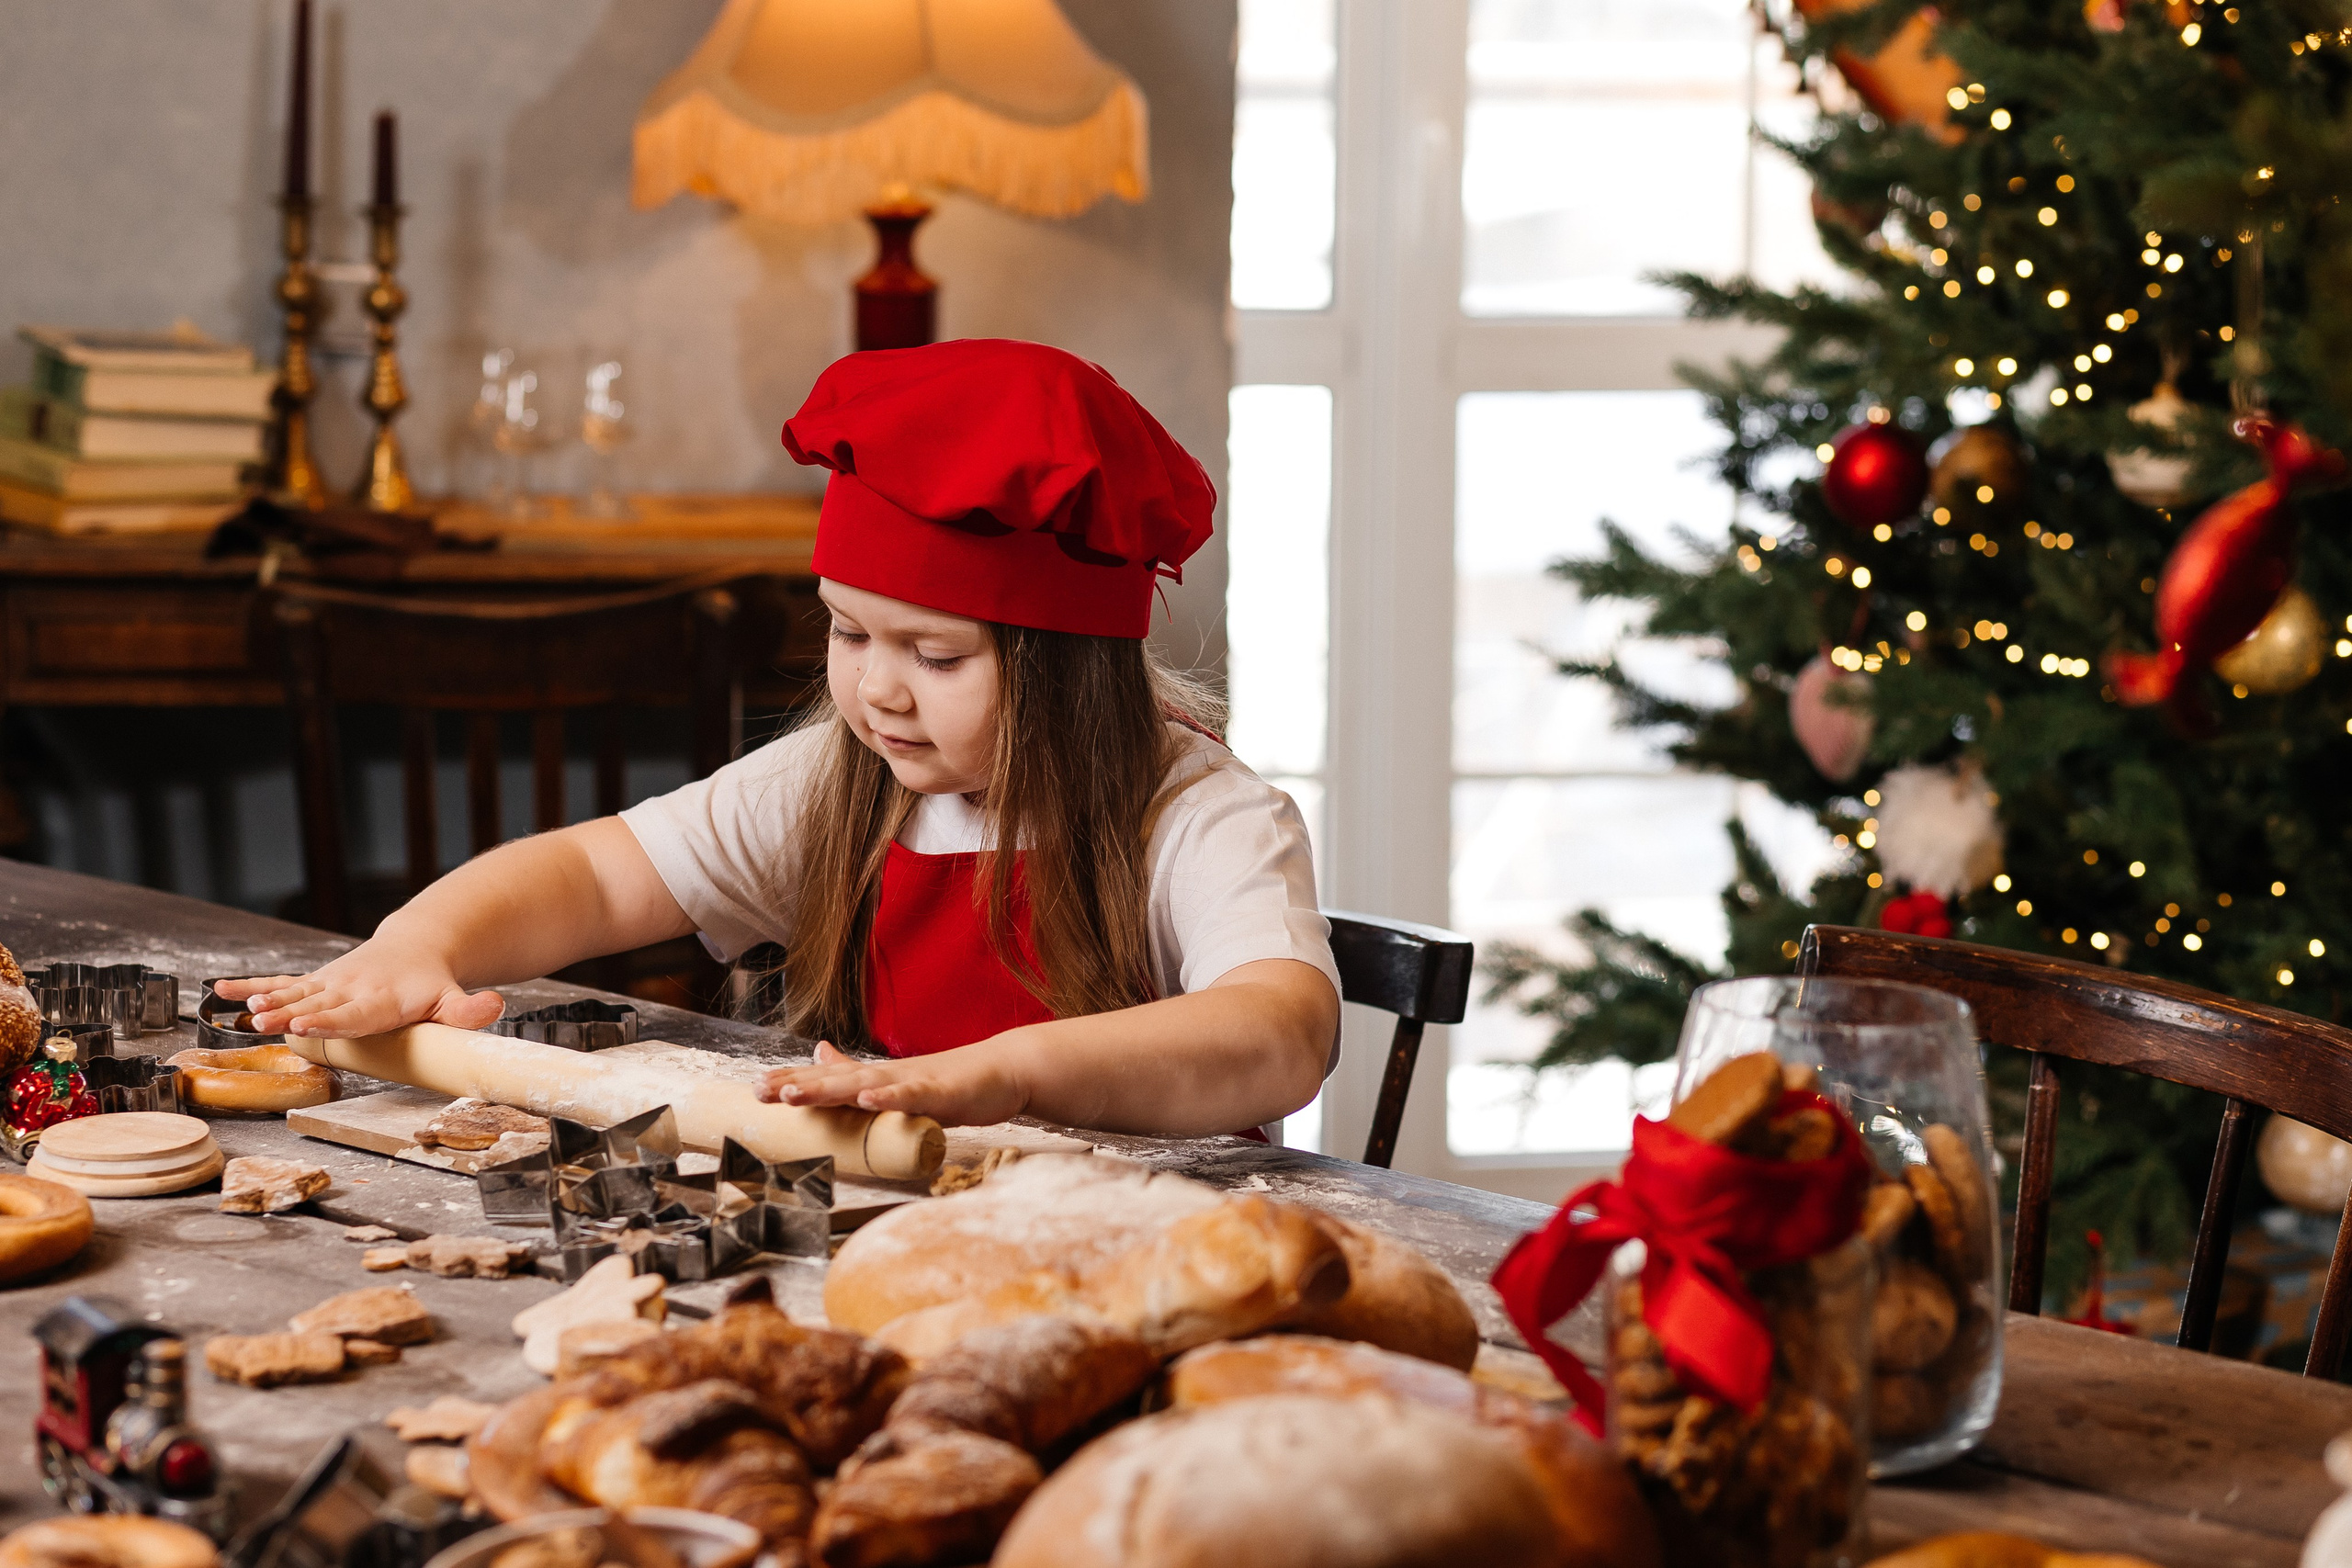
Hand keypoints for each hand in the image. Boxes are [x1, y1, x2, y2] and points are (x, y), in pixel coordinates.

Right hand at [217, 941, 506, 1039]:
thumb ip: (469, 1009)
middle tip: (264, 1019)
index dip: (329, 1020)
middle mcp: (352, 989)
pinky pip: (281, 981)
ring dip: (266, 999)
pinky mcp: (317, 980)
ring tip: (240, 1007)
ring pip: (295, 991)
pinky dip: (252, 985)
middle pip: (318, 1003)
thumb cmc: (432, 984)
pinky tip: (222, 991)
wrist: (418, 947)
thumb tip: (496, 1005)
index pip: (354, 1014)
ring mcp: (331, 983)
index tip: (303, 1023)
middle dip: (290, 1011)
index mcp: (382, 999)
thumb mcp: (453, 998)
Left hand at [758, 1040, 1028, 1126]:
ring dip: (830, 1088)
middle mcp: (887, 1077)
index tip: (755, 1089)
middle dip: (797, 1086)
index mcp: (876, 1079)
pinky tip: (868, 1099)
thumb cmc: (950, 1081)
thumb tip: (818, 1053)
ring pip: (866, 1086)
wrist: (1002, 1072)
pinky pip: (912, 1097)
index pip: (827, 1080)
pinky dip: (889, 1098)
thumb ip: (856, 1072)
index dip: (791, 1082)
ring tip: (797, 1093)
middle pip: (836, 1082)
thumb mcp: (896, 1083)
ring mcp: (913, 1083)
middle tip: (760, 1091)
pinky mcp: (941, 1094)